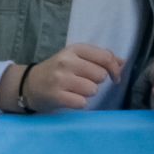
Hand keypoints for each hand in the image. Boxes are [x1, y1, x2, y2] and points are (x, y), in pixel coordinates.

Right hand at [8, 43, 124, 112]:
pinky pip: (82, 102)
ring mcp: (60, 78)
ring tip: (76, 90)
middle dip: (96, 82)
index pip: (105, 57)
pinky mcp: (56, 95)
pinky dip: (79, 103)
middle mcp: (67, 61)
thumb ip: (100, 58)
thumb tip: (123, 62)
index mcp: (74, 49)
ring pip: (92, 90)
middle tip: (84, 83)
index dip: (115, 69)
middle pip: (100, 75)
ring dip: (88, 93)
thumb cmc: (58, 71)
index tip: (114, 77)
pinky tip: (71, 99)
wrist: (29, 84)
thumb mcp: (76, 58)